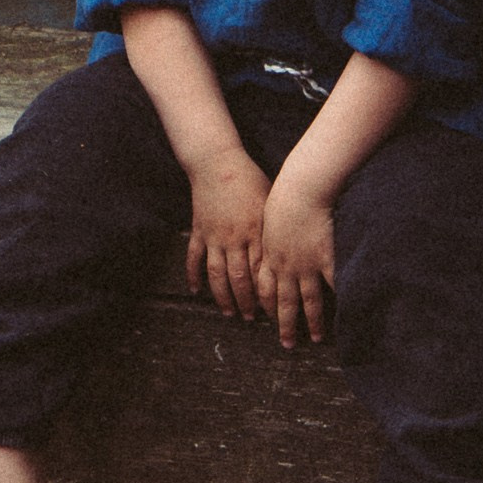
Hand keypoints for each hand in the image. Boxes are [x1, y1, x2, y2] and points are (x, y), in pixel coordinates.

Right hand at [184, 147, 270, 319]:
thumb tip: (289, 249)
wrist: (217, 162)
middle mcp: (234, 238)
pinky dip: (193, 276)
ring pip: (217, 274)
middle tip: (252, 319)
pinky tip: (196, 291)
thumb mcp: (269, 201)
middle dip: (247, 301)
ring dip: (223, 296)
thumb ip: (275, 227)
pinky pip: (194, 258)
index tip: (274, 308)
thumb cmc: (249, 179)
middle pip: (240, 278)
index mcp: (255, 231)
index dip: (267, 290)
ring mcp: (214, 236)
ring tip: (230, 313)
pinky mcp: (199, 230)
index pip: (262, 269)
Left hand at [258, 171, 335, 346]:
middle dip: (285, 325)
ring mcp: (307, 265)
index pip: (265, 288)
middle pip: (284, 302)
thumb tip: (272, 236)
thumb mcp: (269, 216)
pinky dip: (338, 300)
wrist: (301, 189)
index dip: (265, 305)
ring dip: (312, 322)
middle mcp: (286, 266)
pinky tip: (345, 314)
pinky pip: (332, 284)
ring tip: (317, 338)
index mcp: (269, 256)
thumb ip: (271, 232)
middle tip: (288, 344)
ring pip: (308, 300)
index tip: (265, 318)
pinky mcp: (326, 258)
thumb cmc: (283, 196)